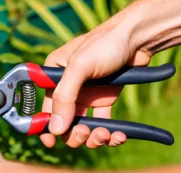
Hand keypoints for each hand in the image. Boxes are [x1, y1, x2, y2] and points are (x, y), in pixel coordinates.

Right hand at [40, 18, 151, 148]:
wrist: (138, 39)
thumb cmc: (105, 44)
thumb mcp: (80, 67)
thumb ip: (64, 97)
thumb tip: (54, 128)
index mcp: (53, 75)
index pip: (43, 106)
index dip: (44, 126)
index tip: (50, 141)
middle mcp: (67, 87)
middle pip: (63, 122)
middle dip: (73, 133)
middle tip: (84, 134)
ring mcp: (86, 95)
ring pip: (82, 127)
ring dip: (93, 136)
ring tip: (106, 135)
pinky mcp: (104, 100)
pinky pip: (102, 124)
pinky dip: (110, 134)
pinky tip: (118, 135)